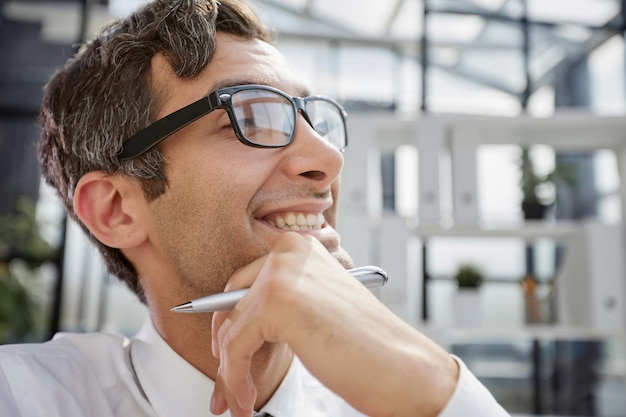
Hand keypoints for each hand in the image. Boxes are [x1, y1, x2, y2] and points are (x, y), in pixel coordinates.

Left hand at [210, 232, 457, 416]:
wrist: (399, 366)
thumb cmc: (363, 344)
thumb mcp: (313, 306)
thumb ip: (278, 300)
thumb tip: (228, 323)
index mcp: (300, 246)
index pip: (245, 281)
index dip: (232, 321)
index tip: (227, 351)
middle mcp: (289, 250)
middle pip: (231, 301)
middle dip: (225, 345)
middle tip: (229, 379)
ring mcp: (283, 273)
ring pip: (231, 328)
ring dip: (230, 369)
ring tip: (239, 397)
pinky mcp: (278, 303)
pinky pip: (235, 346)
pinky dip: (235, 377)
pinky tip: (246, 398)